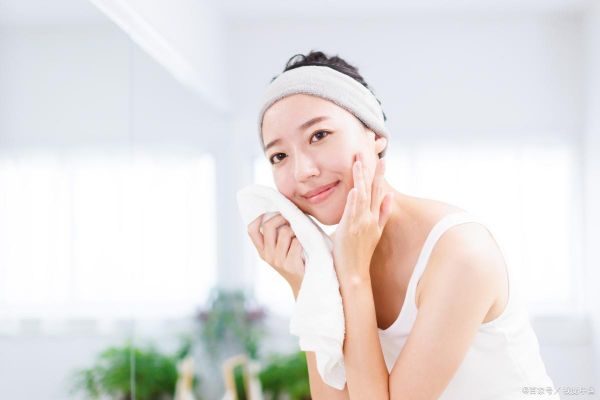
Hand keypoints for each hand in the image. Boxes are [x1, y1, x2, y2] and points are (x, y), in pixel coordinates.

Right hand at [247, 213, 304, 298]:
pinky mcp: (290, 264)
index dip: (258, 218)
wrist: (305, 285)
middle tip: (291, 218)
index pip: (251, 230)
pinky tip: (305, 244)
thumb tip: (281, 211)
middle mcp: (267, 255)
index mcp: (262, 251)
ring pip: (284, 232)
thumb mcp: (281, 250)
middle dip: (281, 217)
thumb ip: (276, 236)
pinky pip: (297, 242)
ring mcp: (278, 261)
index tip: (269, 212)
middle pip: (268, 226)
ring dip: (295, 229)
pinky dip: (303, 240)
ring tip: (300, 234)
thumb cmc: (296, 260)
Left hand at [332, 153, 392, 282]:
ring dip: (360, 179)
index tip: (382, 158)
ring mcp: (361, 224)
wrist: (355, 273)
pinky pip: (352, 213)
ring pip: (362, 197)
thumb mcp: (376, 231)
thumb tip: (389, 195)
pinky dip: (354, 201)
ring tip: (358, 163)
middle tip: (369, 151)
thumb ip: (383, 213)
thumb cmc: (360, 252)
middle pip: (372, 190)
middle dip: (371, 170)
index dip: (380, 174)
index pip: (379, 191)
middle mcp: (370, 218)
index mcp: (376, 218)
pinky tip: (355, 189)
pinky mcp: (350, 230)